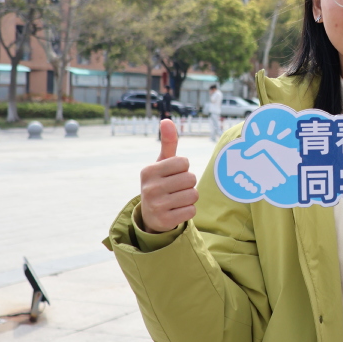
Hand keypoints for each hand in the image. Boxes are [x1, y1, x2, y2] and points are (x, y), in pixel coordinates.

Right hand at [139, 119, 198, 233]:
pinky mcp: (164, 221)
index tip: (173, 174)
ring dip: (189, 197)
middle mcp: (149, 188)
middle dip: (188, 183)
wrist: (151, 215)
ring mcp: (156, 205)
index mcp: (149, 171)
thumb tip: (167, 120)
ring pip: (193, 195)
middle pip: (190, 179)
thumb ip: (168, 142)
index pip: (184, 162)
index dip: (183, 168)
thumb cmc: (161, 182)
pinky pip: (191, 211)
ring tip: (176, 199)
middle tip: (175, 189)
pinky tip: (176, 210)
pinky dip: (188, 211)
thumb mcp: (162, 163)